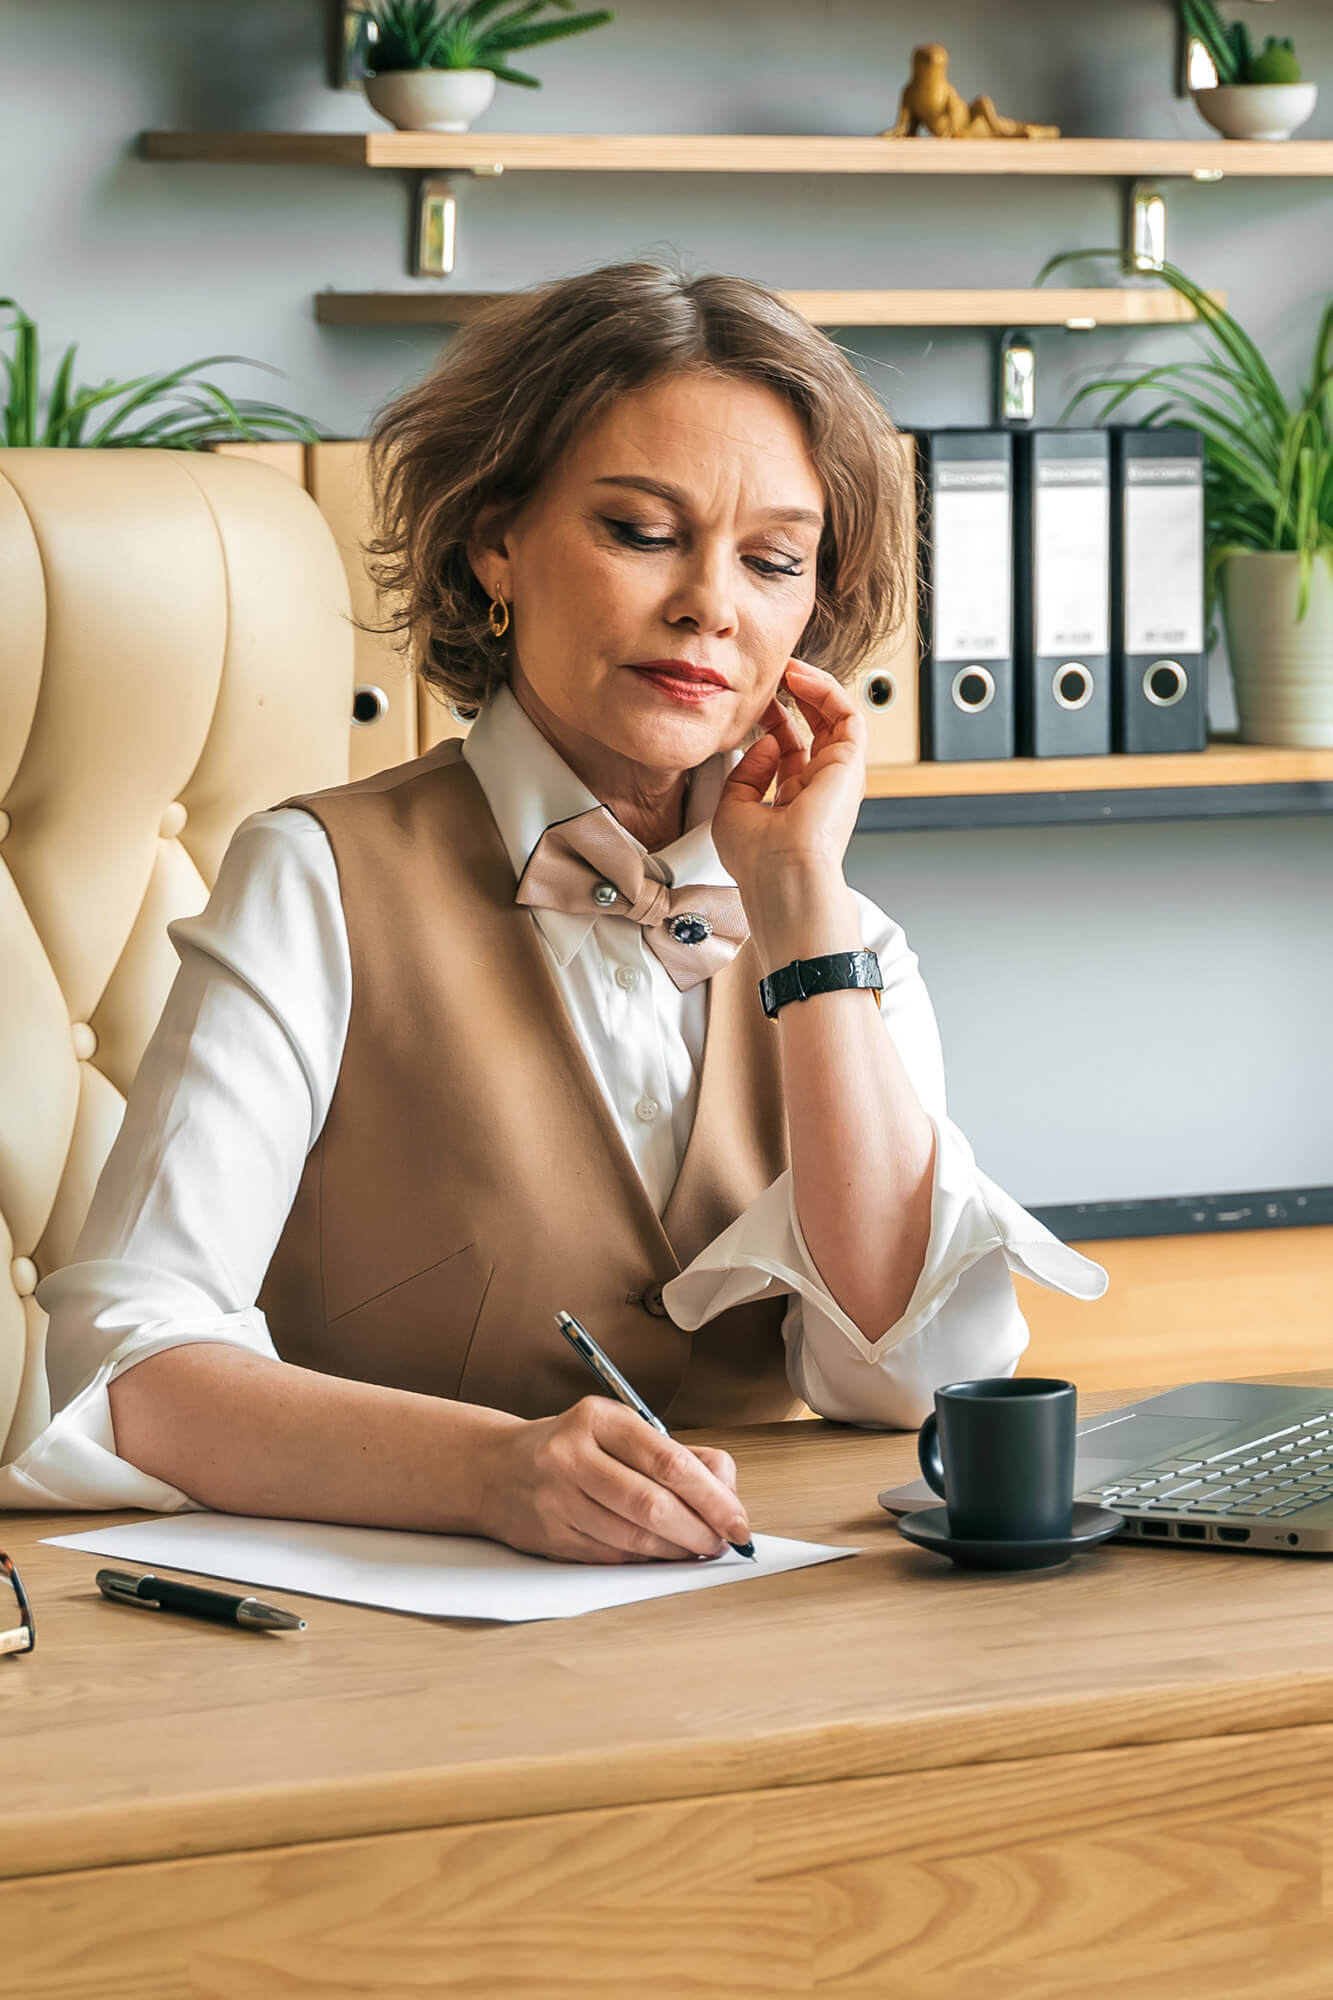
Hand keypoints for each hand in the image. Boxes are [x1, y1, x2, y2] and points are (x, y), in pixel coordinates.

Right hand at [475, 1396, 750, 1564]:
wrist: (495, 1469)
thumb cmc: (574, 1448)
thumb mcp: (621, 1430)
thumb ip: (678, 1454)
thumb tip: (728, 1492)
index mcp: (598, 1419)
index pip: (668, 1461)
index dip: (712, 1498)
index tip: (738, 1521)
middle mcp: (572, 1455)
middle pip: (651, 1504)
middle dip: (699, 1530)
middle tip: (723, 1542)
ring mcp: (557, 1498)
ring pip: (632, 1537)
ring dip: (675, 1550)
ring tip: (697, 1549)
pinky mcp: (549, 1535)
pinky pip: (612, 1556)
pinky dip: (646, 1561)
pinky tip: (663, 1555)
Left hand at [712, 657, 867, 890]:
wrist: (783, 874)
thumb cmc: (758, 857)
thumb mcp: (734, 808)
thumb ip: (746, 773)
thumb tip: (767, 742)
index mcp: (794, 800)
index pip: (791, 750)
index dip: (774, 720)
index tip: (755, 701)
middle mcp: (820, 786)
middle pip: (816, 729)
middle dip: (796, 698)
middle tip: (776, 674)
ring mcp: (839, 774)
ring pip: (836, 717)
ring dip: (813, 687)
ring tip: (788, 668)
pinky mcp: (851, 763)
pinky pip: (848, 714)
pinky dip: (826, 691)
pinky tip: (800, 679)